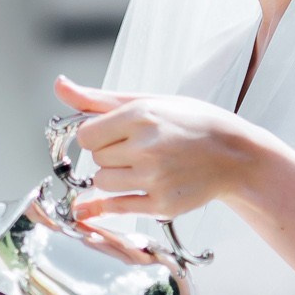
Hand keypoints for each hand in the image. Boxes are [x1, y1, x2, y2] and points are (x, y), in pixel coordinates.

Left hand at [54, 77, 257, 221]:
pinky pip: (117, 207)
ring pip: (102, 183)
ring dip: (113, 177)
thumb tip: (59, 86)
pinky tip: (111, 199)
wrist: (235, 154)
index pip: (86, 135)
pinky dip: (108, 205)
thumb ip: (98, 99)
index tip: (114, 135)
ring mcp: (155, 177)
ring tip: (142, 167)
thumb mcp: (148, 101)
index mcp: (141, 115)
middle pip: (95, 159)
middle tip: (136, 149)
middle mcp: (147, 146)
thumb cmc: (191, 123)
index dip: (97, 136)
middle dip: (109, 155)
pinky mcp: (162, 204)